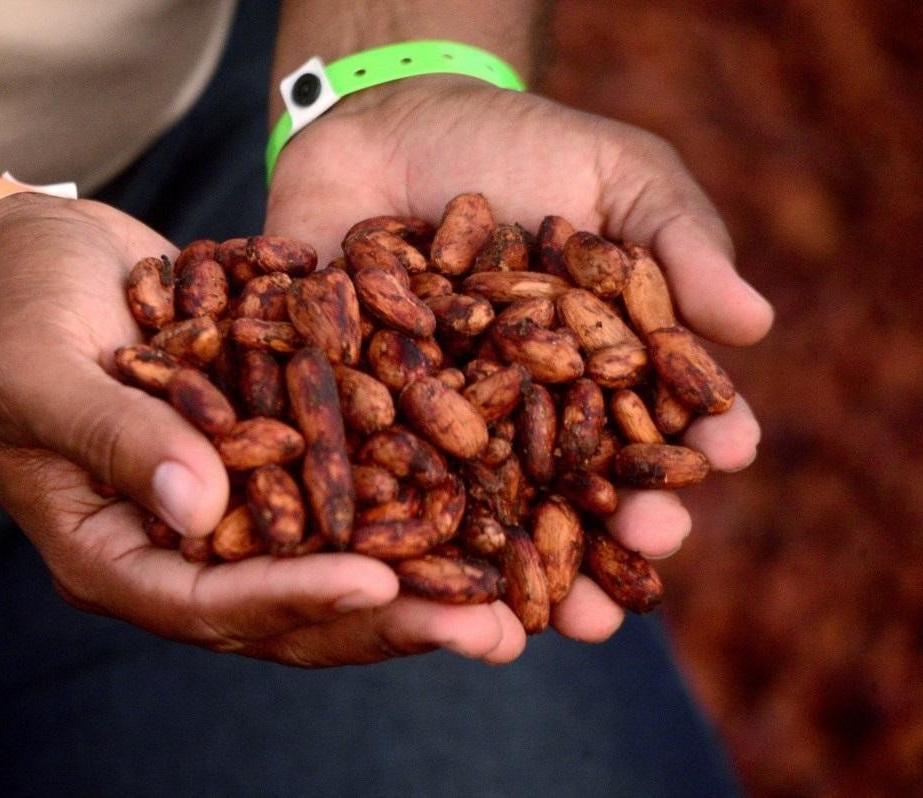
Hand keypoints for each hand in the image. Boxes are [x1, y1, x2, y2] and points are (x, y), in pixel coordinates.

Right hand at [0, 194, 521, 666]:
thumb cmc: (4, 308)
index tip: (379, 582)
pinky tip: (485, 495)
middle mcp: (178, 543)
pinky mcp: (265, 448)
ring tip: (513, 592)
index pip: (209, 601)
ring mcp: (227, 500)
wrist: (22, 252)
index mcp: (110, 551)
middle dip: (389, 615)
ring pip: (333, 556)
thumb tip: (201, 509)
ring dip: (421, 573)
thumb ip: (114, 438)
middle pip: (291, 605)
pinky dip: (407, 495)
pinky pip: (342, 485)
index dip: (292, 597)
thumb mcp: (39, 369)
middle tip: (488, 628)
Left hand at [266, 77, 774, 643]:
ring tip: (544, 627)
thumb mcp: (615, 173)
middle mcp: (522, 416)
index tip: (726, 459)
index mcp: (594, 372)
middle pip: (570, 493)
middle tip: (641, 570)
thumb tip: (755, 324)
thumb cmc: (517, 146)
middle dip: (609, 535)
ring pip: (479, 515)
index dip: (690, 443)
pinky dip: (392, 537)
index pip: (651, 423)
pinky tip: (416, 583)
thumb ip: (678, 241)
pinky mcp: (358, 422)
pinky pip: (374, 486)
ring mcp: (438, 427)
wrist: (387, 121)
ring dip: (512, 574)